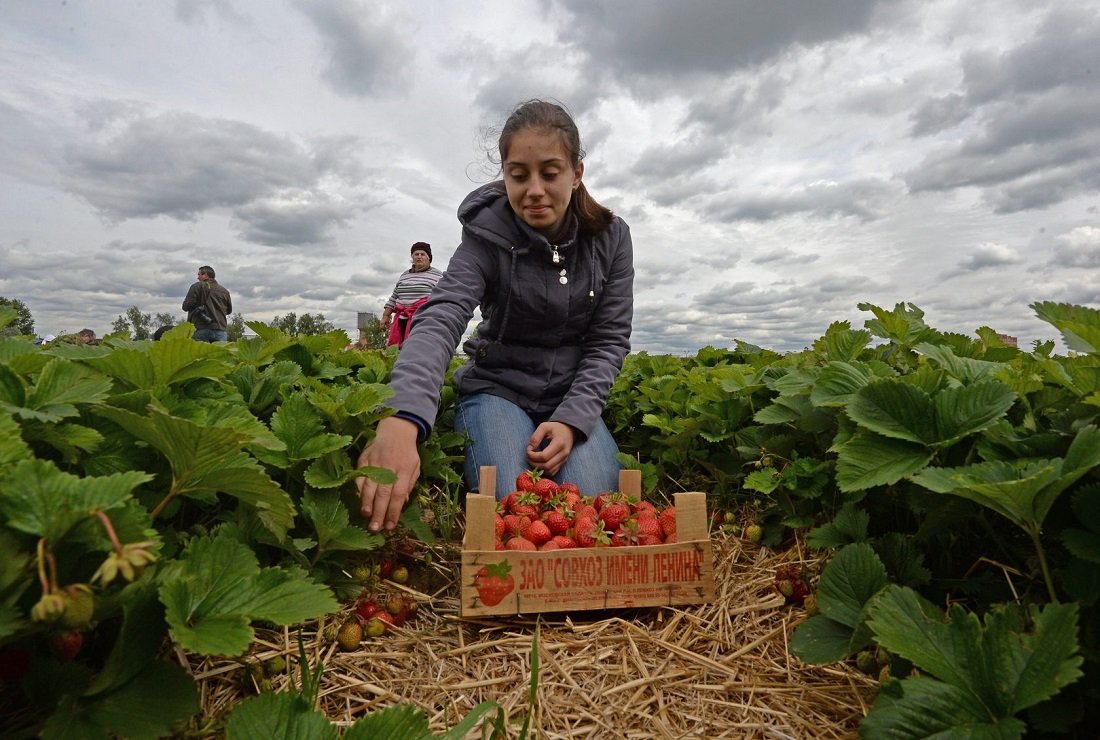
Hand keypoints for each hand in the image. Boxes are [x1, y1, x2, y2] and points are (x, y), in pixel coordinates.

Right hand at [355, 416, 420, 531]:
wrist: (395, 430)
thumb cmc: (407, 453)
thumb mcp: (415, 467)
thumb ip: (409, 485)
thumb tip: (401, 504)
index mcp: (405, 469)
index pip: (398, 495)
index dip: (394, 511)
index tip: (390, 526)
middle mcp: (390, 466)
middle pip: (383, 493)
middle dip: (379, 512)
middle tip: (375, 528)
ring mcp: (375, 462)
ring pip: (369, 486)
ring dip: (367, 503)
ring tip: (366, 516)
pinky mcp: (364, 459)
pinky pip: (359, 477)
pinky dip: (358, 490)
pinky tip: (359, 501)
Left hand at [526, 421, 574, 475]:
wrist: (568, 431)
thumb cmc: (555, 428)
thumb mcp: (544, 426)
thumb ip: (536, 437)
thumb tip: (530, 449)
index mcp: (559, 443)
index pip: (544, 456)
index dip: (533, 455)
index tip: (529, 449)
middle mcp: (563, 454)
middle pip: (546, 466)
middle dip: (534, 463)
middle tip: (528, 456)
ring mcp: (564, 460)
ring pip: (549, 471)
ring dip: (538, 468)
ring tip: (533, 459)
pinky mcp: (562, 464)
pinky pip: (552, 472)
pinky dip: (543, 470)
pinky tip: (539, 463)